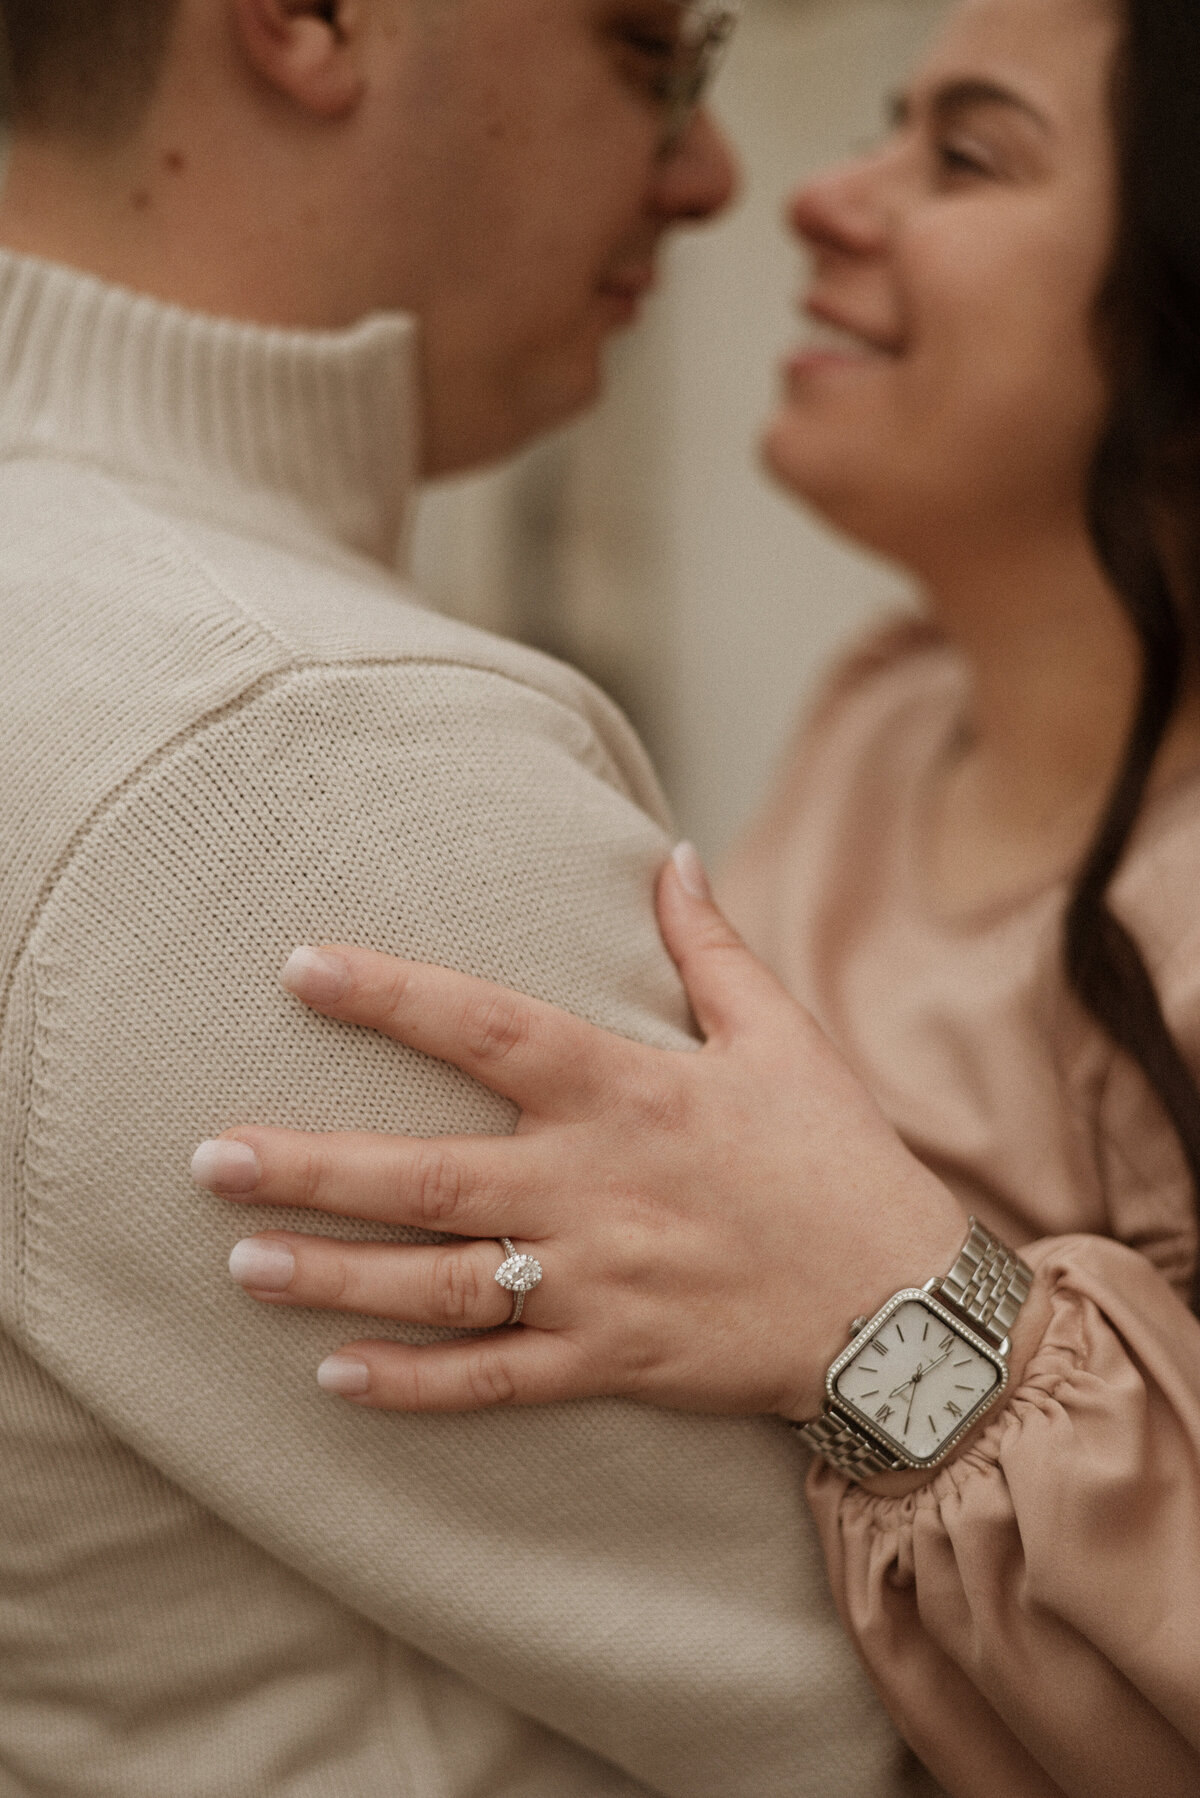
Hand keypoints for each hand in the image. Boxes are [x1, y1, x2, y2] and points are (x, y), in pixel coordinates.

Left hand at [191, 845, 965, 1418]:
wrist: (904, 1310)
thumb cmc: (839, 1161)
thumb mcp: (783, 1038)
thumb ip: (711, 948)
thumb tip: (671, 852)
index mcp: (630, 1092)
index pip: (489, 1030)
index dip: (392, 996)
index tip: (300, 967)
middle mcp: (596, 1187)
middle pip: (429, 1177)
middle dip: (314, 1165)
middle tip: (210, 1156)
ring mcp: (599, 1284)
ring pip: (443, 1284)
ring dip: (337, 1277)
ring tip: (243, 1261)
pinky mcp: (614, 1362)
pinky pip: (496, 1381)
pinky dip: (415, 1386)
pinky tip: (335, 1378)